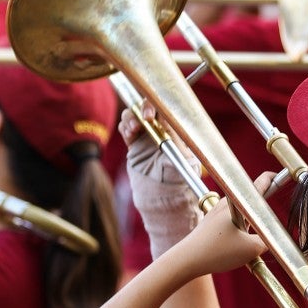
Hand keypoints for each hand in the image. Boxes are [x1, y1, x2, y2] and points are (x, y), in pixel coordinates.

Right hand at [122, 102, 203, 257]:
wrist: (164, 201)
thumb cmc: (179, 184)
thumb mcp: (182, 165)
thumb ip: (175, 148)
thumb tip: (169, 128)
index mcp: (175, 131)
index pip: (166, 109)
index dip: (158, 106)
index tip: (152, 113)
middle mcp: (161, 131)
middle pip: (149, 107)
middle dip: (143, 107)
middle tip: (143, 117)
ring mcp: (148, 137)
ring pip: (135, 115)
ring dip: (132, 116)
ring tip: (133, 127)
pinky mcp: (136, 146)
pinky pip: (127, 129)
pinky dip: (125, 126)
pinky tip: (129, 131)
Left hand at [180, 172, 272, 276]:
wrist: (187, 259)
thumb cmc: (217, 252)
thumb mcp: (251, 249)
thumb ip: (268, 241)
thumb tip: (274, 239)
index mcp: (237, 203)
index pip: (259, 184)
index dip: (273, 178)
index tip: (281, 176)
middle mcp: (226, 203)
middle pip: (250, 199)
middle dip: (261, 207)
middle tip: (271, 216)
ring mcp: (217, 211)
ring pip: (240, 212)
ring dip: (249, 223)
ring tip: (250, 242)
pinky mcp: (211, 222)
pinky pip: (231, 222)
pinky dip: (238, 231)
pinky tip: (235, 247)